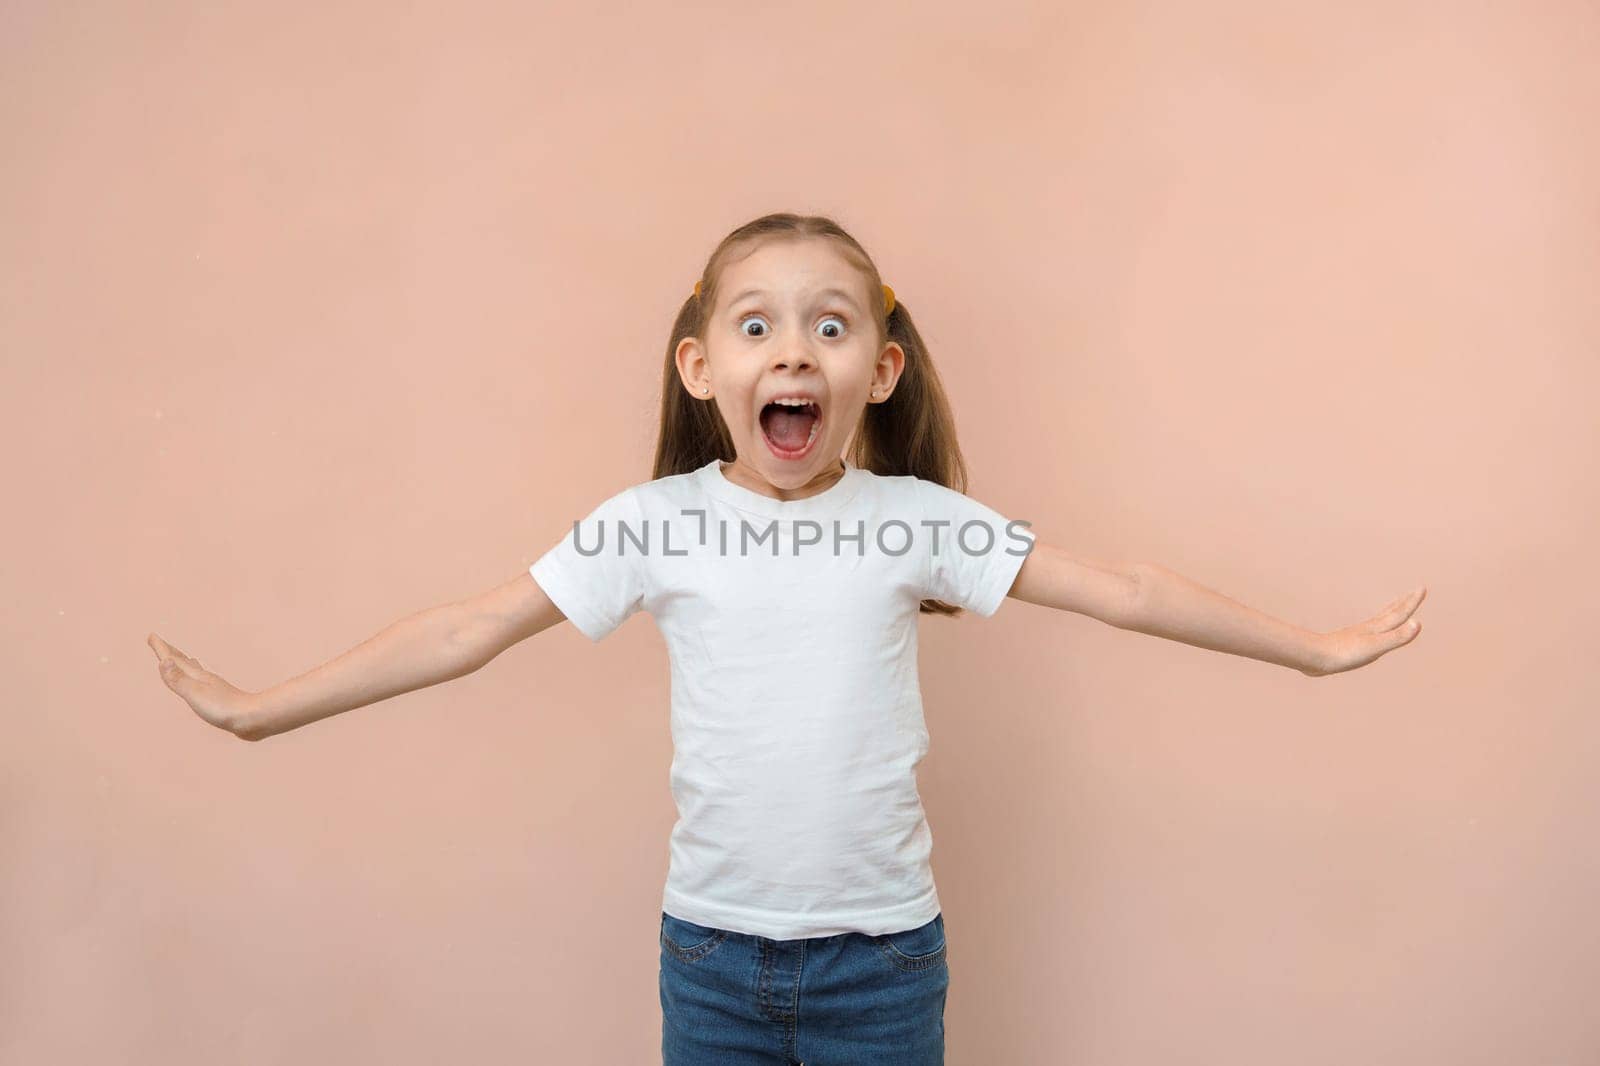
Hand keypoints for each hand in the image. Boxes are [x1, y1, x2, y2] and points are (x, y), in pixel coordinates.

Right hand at [148, 633, 258, 737]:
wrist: (253, 718)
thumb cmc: (224, 708)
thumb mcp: (195, 694)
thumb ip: (178, 679)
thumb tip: (163, 660)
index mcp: (197, 677)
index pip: (175, 660)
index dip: (162, 649)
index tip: (152, 635)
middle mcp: (206, 679)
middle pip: (185, 662)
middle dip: (171, 652)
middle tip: (160, 642)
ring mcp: (215, 688)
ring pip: (196, 671)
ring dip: (186, 663)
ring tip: (184, 658)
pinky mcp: (222, 698)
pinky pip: (204, 683)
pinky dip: (199, 678)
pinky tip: (204, 682)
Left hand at [1301, 587, 1425, 676]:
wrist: (1314, 657)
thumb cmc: (1345, 653)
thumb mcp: (1375, 647)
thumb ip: (1397, 636)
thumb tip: (1418, 622)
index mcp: (1376, 628)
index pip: (1399, 613)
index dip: (1412, 602)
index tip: (1422, 588)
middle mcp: (1368, 628)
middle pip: (1390, 612)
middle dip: (1404, 603)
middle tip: (1414, 591)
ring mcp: (1357, 635)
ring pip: (1378, 620)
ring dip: (1390, 612)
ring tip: (1394, 608)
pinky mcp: (1348, 643)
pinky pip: (1367, 632)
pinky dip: (1374, 627)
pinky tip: (1370, 632)